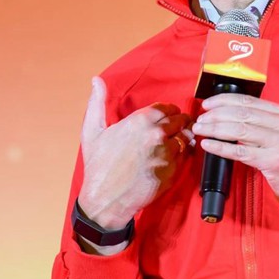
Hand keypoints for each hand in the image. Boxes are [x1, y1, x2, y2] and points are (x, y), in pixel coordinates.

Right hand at [77, 77, 193, 231]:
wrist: (105, 198)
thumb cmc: (99, 166)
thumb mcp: (92, 131)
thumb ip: (97, 102)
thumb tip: (96, 80)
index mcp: (140, 121)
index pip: (166, 107)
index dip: (169, 110)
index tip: (168, 114)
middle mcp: (156, 134)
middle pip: (180, 120)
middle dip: (179, 122)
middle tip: (177, 126)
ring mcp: (166, 153)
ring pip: (186, 137)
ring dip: (184, 137)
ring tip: (178, 140)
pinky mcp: (172, 171)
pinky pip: (185, 156)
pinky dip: (183, 154)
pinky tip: (175, 155)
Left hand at [192, 93, 278, 228]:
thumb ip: (263, 123)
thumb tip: (229, 115)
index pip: (249, 101)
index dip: (224, 101)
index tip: (208, 104)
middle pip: (242, 114)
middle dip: (216, 115)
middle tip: (200, 119)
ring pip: (239, 130)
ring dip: (214, 129)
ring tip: (200, 130)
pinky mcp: (274, 161)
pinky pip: (240, 152)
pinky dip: (220, 147)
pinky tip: (208, 145)